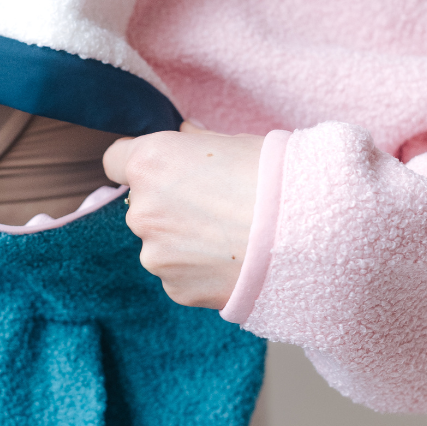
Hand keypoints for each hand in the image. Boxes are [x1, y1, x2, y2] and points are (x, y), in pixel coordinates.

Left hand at [103, 121, 263, 309]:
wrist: (310, 236)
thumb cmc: (277, 178)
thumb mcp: (235, 143)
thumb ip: (197, 143)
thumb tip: (186, 137)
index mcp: (150, 163)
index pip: (116, 159)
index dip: (141, 163)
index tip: (163, 169)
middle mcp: (142, 209)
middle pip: (142, 204)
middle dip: (169, 205)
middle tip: (216, 206)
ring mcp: (155, 254)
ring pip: (160, 243)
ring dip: (184, 241)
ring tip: (232, 237)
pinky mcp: (175, 288)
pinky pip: (179, 274)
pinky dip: (199, 269)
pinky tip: (234, 260)